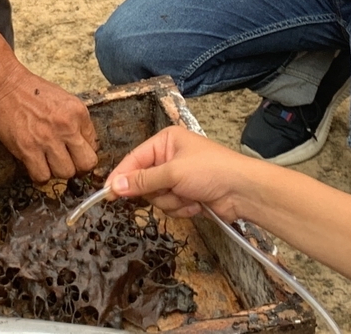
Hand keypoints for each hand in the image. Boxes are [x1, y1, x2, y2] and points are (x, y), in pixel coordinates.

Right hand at [0, 67, 97, 182]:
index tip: (75, 154)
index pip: (94, 146)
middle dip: (78, 168)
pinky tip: (36, 166)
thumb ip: (77, 122)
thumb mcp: (65, 100)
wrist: (6, 85)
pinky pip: (42, 176)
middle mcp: (66, 127)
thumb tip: (83, 145)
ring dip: (57, 172)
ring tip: (48, 163)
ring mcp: (47, 139)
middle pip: (86, 164)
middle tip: (67, 164)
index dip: (83, 153)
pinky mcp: (28, 149)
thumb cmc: (33, 91)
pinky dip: (40, 176)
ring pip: (65, 173)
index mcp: (78, 113)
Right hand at [106, 127, 260, 220]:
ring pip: (156, 198)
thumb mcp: (173, 173)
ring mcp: (178, 178)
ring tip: (189, 196)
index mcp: (166, 142)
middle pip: (143, 182)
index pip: (134, 159)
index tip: (107, 193)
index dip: (121, 176)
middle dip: (157, 191)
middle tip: (169, 190)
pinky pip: (170, 206)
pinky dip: (182, 208)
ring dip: (171, 202)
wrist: (243, 191)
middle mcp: (169, 157)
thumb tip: (114, 186)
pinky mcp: (186, 195)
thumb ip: (142, 181)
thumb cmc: (211, 171)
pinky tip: (197, 204)